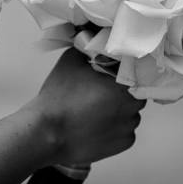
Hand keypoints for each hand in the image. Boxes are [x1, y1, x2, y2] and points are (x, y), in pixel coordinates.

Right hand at [33, 48, 145, 167]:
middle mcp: (134, 107)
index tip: (110, 75)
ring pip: (130, 114)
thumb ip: (90, 47)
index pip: (136, 72)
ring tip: (94, 112)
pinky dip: (115, 129)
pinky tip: (95, 126)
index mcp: (125, 84)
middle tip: (99, 93)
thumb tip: (97, 39)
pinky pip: (125, 132)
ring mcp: (130, 127)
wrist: (46, 134)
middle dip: (120, 92)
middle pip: (134, 94)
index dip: (124, 72)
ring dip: (118, 111)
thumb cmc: (59, 96)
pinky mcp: (124, 144)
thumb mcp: (72, 60)